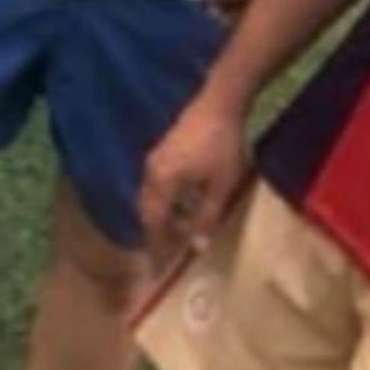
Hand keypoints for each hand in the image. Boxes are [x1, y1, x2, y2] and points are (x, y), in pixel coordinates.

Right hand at [138, 94, 247, 266]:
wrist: (221, 100)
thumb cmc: (223, 145)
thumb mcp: (222, 186)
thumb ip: (208, 217)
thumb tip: (197, 245)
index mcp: (161, 183)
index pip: (154, 224)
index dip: (158, 247)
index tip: (161, 268)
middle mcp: (151, 172)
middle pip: (147, 210)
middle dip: (155, 233)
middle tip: (166, 252)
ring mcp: (156, 157)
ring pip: (151, 196)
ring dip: (161, 215)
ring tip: (177, 230)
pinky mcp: (164, 148)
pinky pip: (157, 183)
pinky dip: (165, 199)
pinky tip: (182, 202)